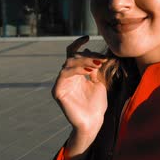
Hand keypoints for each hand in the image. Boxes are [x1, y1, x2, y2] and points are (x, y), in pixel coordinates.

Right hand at [52, 36, 107, 159]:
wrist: (94, 122)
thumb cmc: (96, 104)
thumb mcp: (98, 81)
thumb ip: (94, 67)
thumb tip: (91, 52)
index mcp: (75, 74)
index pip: (73, 54)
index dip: (78, 44)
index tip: (87, 36)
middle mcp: (66, 77)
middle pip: (72, 57)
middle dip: (87, 55)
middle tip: (101, 59)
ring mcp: (61, 84)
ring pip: (68, 63)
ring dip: (84, 61)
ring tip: (97, 64)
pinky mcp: (58, 91)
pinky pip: (64, 74)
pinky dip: (77, 70)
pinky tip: (89, 71)